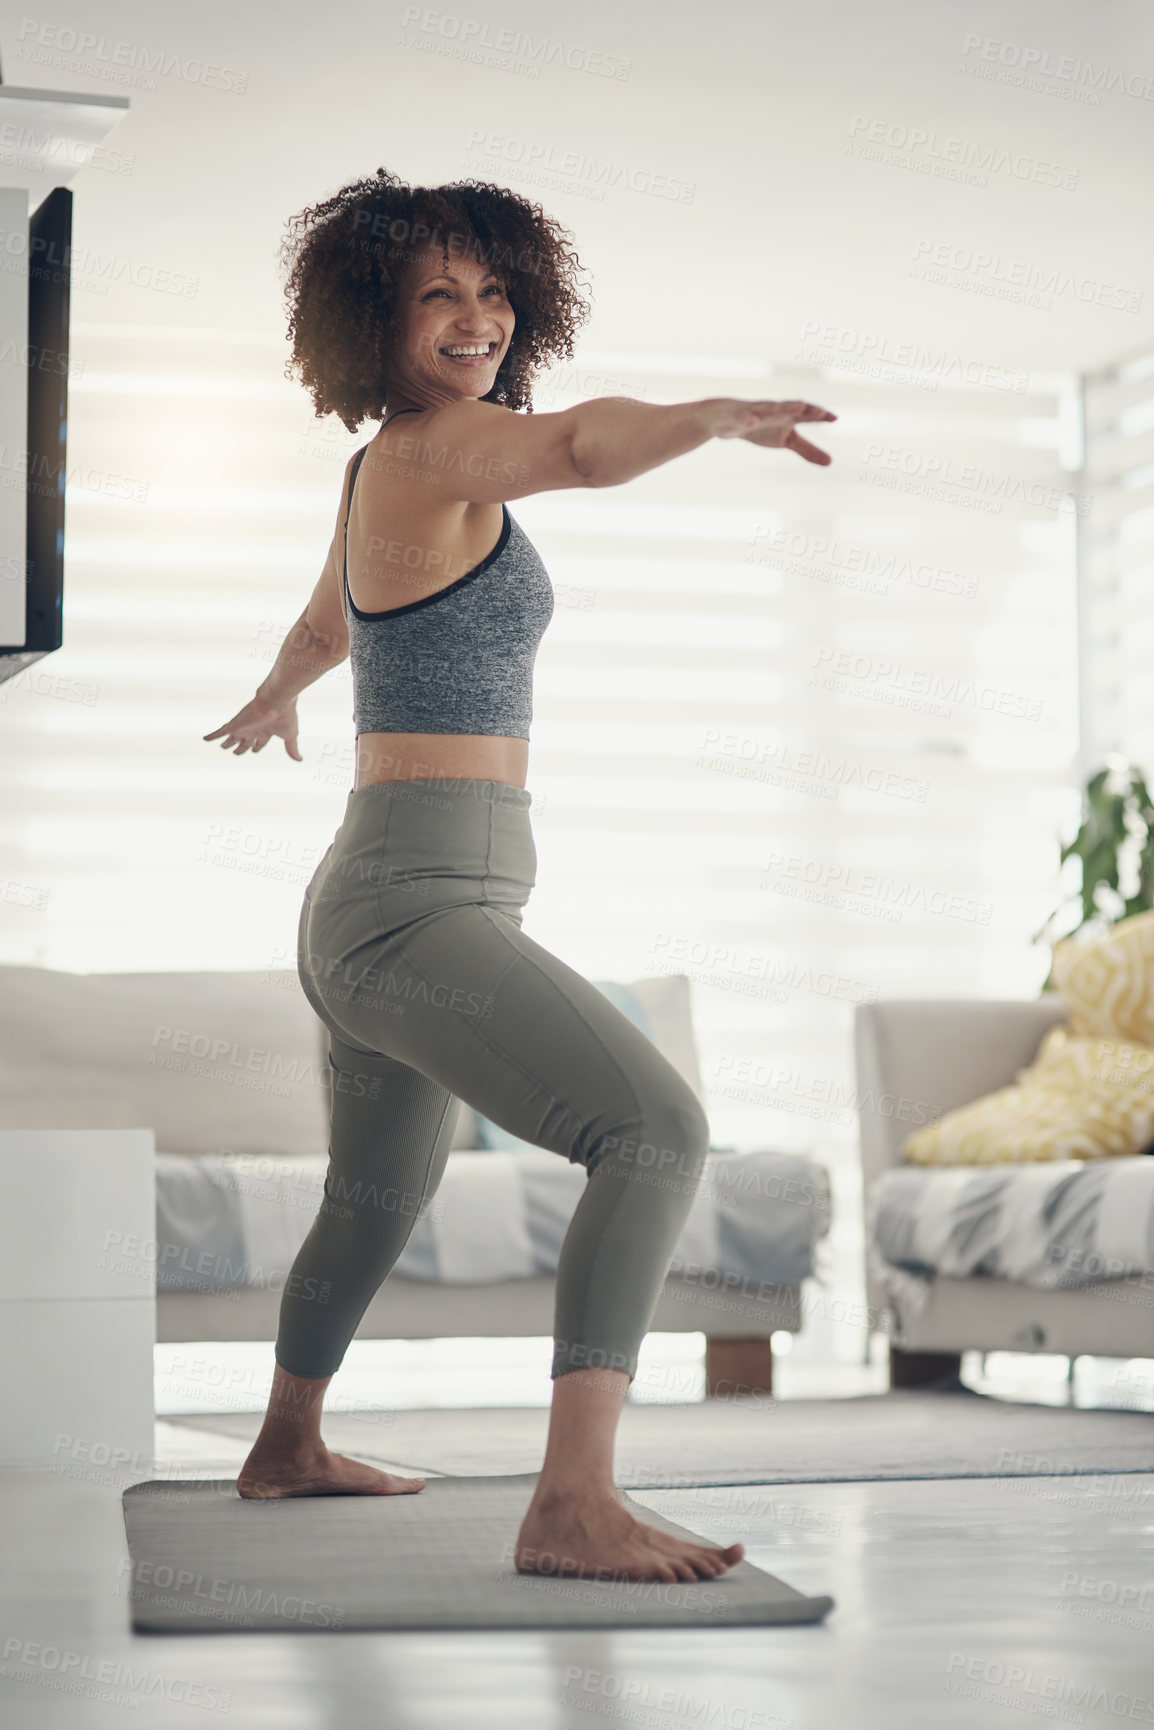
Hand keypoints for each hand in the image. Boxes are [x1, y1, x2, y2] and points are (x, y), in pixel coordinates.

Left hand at [203, 693, 301, 759]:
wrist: (277, 701)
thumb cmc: (285, 717)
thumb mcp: (290, 737)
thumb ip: (292, 749)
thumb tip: (300, 760)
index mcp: (266, 732)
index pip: (259, 743)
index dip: (256, 748)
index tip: (255, 750)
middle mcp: (253, 729)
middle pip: (245, 742)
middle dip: (241, 748)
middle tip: (237, 752)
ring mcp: (242, 727)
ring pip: (232, 738)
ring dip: (227, 743)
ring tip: (222, 746)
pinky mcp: (234, 725)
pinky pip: (219, 732)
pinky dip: (212, 736)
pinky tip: (204, 739)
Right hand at [712, 399, 836, 465]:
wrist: (728, 418)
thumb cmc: (762, 427)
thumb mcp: (787, 441)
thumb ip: (808, 450)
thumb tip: (831, 463)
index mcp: (788, 418)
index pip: (806, 415)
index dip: (820, 416)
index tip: (834, 418)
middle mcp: (775, 412)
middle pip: (791, 408)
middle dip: (804, 408)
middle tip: (819, 410)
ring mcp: (756, 413)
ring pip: (770, 409)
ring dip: (782, 408)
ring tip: (797, 406)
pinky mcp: (738, 419)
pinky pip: (743, 419)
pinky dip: (748, 420)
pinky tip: (752, 422)